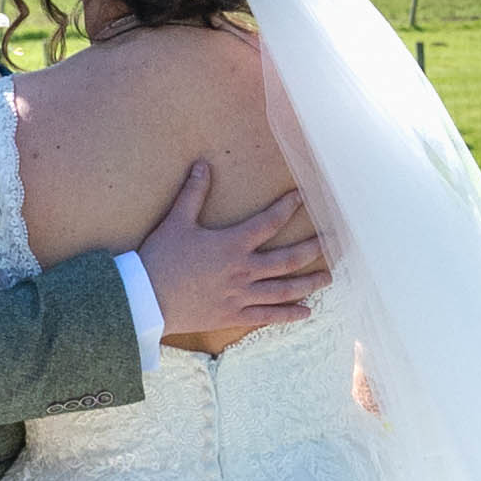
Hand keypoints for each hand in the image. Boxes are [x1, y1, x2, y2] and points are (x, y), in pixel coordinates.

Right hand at [141, 159, 327, 345]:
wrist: (146, 298)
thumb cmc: (160, 258)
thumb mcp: (176, 221)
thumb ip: (193, 193)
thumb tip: (202, 165)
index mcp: (232, 244)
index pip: (269, 222)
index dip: (288, 208)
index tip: (303, 198)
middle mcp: (244, 270)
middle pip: (288, 259)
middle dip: (313, 249)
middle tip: (333, 243)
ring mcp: (242, 295)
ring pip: (285, 289)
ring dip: (309, 283)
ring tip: (328, 278)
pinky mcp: (234, 315)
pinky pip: (268, 315)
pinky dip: (289, 314)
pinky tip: (307, 311)